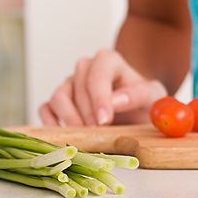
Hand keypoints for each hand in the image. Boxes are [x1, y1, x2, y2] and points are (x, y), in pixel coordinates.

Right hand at [39, 49, 166, 125]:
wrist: (136, 112)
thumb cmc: (144, 102)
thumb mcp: (152, 97)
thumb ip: (137, 95)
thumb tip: (114, 101)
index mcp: (108, 60)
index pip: (97, 74)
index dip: (99, 98)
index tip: (105, 120)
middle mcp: (85, 68)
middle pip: (77, 87)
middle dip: (88, 113)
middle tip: (100, 133)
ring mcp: (69, 83)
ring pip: (58, 97)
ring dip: (71, 119)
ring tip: (87, 135)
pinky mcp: (59, 100)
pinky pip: (45, 108)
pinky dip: (52, 123)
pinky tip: (67, 136)